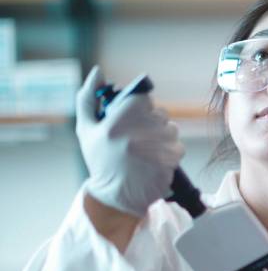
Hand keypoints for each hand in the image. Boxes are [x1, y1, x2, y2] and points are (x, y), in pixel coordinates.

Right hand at [75, 66, 184, 217]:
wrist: (116, 198)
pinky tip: (155, 162)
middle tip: (138, 139)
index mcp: (118, 119)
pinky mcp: (170, 162)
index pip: (144, 97)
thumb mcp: (86, 129)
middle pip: (160, 113)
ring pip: (171, 129)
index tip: (132, 120)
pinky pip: (178, 147)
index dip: (140, 107)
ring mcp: (157, 147)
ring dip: (163, 137)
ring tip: (147, 152)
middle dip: (152, 123)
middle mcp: (139, 130)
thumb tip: (98, 72)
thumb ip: (88, 98)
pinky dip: (170, 153)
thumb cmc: (100, 161)